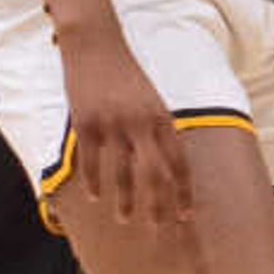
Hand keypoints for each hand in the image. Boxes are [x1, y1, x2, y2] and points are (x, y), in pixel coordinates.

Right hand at [57, 31, 192, 229]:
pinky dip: (94, 181)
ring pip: (123, 172)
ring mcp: (114, 124)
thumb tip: (167, 160)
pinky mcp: (86, 123)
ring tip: (127, 219)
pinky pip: (92, 161)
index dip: (183, 191)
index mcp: (162, 118)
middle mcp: (142, 123)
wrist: (96, 45)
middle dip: (160, 203)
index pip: (179, 162)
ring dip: (126, 199)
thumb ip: (158, 129)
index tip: (186, 215)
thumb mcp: (151, 100)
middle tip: (161, 227)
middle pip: (156, 173)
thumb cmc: (125, 75)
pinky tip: (96, 196)